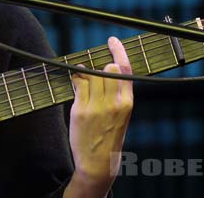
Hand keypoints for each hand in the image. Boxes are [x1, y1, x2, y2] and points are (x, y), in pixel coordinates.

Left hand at [65, 37, 133, 197]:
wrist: (99, 162)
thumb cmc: (110, 137)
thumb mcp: (121, 115)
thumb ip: (116, 93)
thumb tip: (105, 69)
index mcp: (127, 103)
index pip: (125, 70)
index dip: (119, 51)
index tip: (113, 40)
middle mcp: (114, 104)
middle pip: (108, 69)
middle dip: (101, 65)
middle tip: (96, 69)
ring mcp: (97, 107)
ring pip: (92, 74)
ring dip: (87, 71)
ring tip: (84, 76)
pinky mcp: (81, 110)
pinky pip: (78, 84)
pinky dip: (76, 75)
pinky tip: (76, 75)